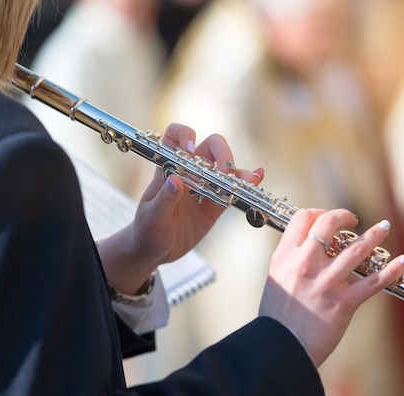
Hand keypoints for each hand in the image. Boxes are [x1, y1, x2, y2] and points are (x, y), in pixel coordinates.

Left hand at [98, 123, 262, 294]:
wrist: (153, 252)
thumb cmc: (146, 230)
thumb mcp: (152, 216)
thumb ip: (165, 198)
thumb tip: (176, 180)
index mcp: (168, 168)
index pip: (175, 137)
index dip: (184, 135)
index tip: (190, 149)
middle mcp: (189, 172)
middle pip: (210, 147)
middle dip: (221, 152)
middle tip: (225, 170)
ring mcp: (204, 187)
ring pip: (225, 168)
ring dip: (239, 170)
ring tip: (250, 179)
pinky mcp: (215, 205)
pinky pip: (232, 190)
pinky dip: (246, 184)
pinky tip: (256, 180)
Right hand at [258, 208, 403, 366]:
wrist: (281, 349)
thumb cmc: (278, 318)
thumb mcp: (277, 280)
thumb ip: (292, 261)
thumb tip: (310, 248)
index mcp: (285, 257)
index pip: (302, 219)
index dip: (318, 212)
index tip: (328, 218)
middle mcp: (304, 264)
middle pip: (328, 224)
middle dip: (344, 216)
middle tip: (353, 219)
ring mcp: (325, 282)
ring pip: (356, 249)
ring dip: (375, 234)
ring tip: (384, 227)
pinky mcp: (343, 303)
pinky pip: (373, 281)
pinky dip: (393, 270)